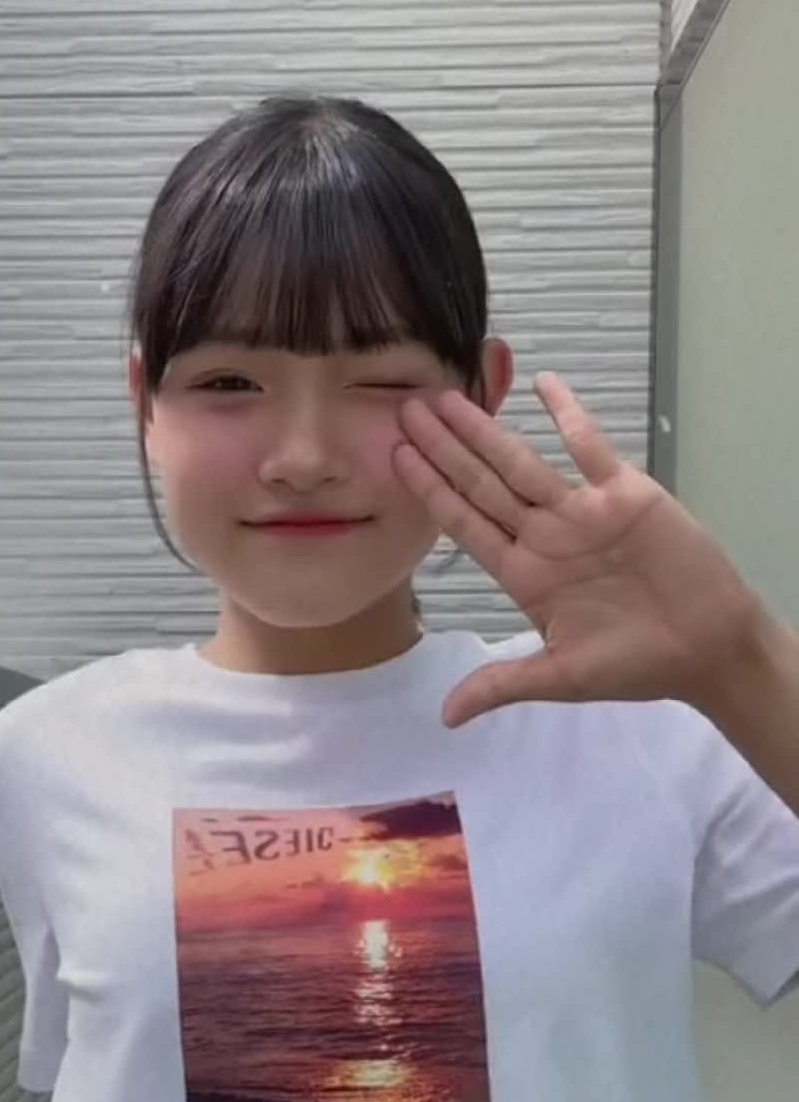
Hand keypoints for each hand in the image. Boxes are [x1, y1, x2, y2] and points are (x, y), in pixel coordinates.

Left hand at [391, 373, 764, 727]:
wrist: (707, 648)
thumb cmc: (635, 664)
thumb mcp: (560, 678)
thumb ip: (502, 685)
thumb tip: (446, 718)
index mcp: (523, 574)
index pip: (465, 524)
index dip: (430, 491)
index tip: (395, 458)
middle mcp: (544, 536)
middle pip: (482, 484)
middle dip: (443, 449)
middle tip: (404, 408)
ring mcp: (581, 511)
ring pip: (521, 462)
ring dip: (485, 429)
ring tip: (448, 395)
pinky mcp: (623, 494)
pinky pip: (590, 447)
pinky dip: (568, 415)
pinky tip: (542, 382)